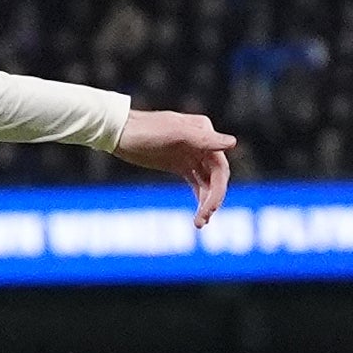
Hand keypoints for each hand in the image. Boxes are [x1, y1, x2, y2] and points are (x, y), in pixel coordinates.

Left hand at [115, 109, 236, 227]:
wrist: (119, 132)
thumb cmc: (145, 129)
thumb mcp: (174, 133)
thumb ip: (202, 139)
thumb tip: (232, 143)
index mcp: (205, 133)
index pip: (219, 167)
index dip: (218, 189)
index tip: (210, 209)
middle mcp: (203, 144)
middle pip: (216, 177)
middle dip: (212, 200)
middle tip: (202, 220)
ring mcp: (191, 156)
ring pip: (207, 183)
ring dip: (206, 202)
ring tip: (200, 223)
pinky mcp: (179, 165)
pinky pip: (196, 183)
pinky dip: (199, 197)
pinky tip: (198, 214)